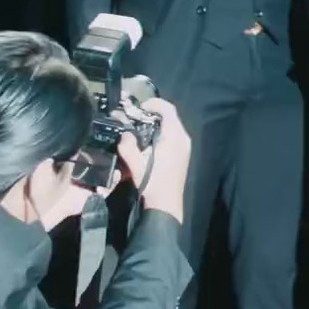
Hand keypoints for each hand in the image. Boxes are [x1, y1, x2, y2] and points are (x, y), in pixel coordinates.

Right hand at [122, 97, 193, 223]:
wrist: (166, 205)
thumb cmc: (153, 184)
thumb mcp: (136, 165)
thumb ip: (128, 146)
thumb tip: (124, 134)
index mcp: (175, 137)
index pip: (168, 109)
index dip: (154, 103)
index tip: (140, 107)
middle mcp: (183, 139)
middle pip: (170, 116)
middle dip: (153, 113)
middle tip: (136, 116)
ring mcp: (185, 147)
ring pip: (172, 126)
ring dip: (157, 123)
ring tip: (140, 127)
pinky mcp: (183, 154)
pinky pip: (173, 135)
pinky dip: (162, 132)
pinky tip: (149, 141)